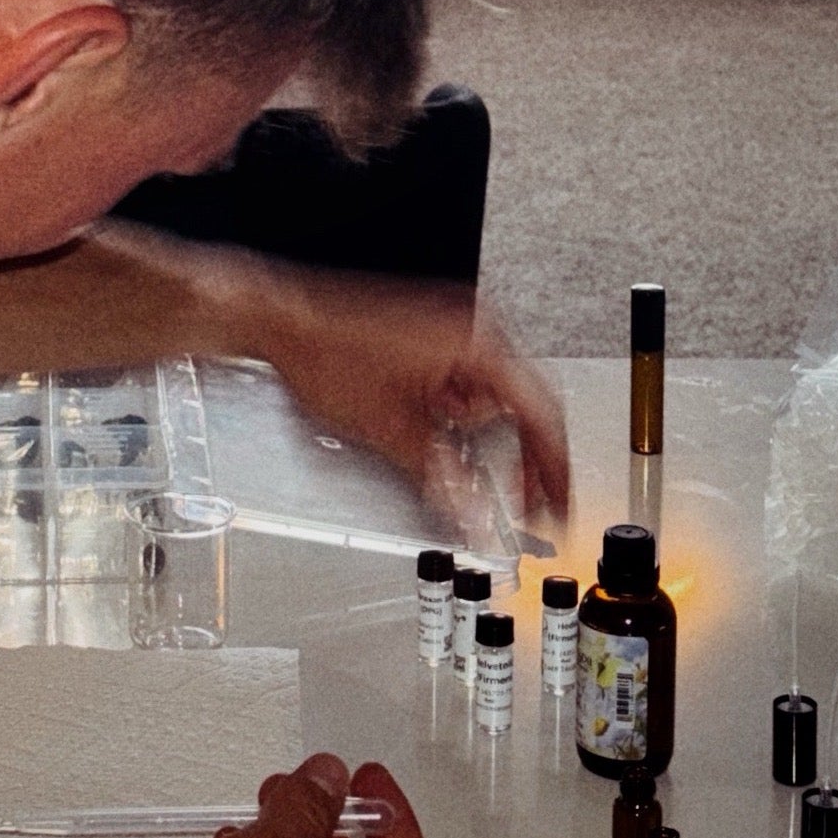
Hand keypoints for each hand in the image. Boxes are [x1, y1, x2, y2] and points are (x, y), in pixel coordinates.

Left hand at [249, 268, 570, 529]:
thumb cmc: (324, 355)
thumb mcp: (393, 432)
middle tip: (519, 499)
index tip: (555, 502)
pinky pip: (461, 378)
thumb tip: (476, 517)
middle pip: (519, 404)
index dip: (551, 469)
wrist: (282, 319)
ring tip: (433, 446)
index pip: (540, 415)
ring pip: (486, 394)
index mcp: (479, 345)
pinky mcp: (430, 330)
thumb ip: (444, 478)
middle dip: (512, 453)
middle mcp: (474, 327)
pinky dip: (450, 409)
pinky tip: (420, 421)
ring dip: (470, 430)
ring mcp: (452, 325)